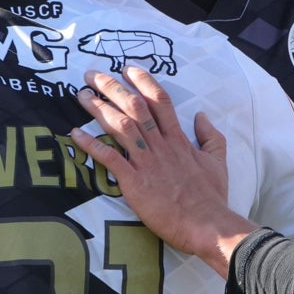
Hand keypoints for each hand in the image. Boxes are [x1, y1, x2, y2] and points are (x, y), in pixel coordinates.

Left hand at [69, 66, 252, 277]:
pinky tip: (76, 133)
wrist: (207, 225)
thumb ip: (211, 136)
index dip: (143, 81)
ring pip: (120, 126)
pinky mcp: (134, 182)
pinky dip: (90, 144)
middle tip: (93, 75)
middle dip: (112, 87)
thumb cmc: (212, 197)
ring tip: (82, 95)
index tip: (127, 68)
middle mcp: (160, 145)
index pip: (159, 101)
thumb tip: (202, 116)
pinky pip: (109, 158)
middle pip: (134, 107)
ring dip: (98, 108)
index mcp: (179, 139)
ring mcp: (146, 162)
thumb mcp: (218, 162)